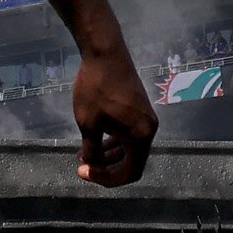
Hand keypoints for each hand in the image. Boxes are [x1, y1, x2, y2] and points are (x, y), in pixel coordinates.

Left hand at [73, 45, 157, 186]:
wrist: (105, 54)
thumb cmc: (95, 89)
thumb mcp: (88, 123)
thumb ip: (92, 149)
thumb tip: (92, 164)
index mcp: (141, 137)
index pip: (130, 172)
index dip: (107, 178)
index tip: (85, 173)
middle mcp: (149, 130)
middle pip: (131, 162)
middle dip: (106, 167)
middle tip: (83, 166)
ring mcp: (146, 119)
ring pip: (129, 148)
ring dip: (109, 155)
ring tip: (84, 155)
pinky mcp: (140, 109)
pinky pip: (129, 134)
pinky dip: (114, 141)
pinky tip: (95, 140)